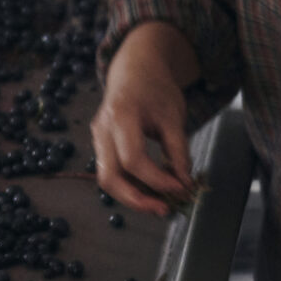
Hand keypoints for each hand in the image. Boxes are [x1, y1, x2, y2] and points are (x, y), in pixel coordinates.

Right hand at [92, 22, 197, 217]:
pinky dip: (130, 185)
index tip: (180, 188)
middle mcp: (102, 130)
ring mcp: (97, 138)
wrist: (133, 70)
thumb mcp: (173, 116)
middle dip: (136, 199)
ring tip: (159, 204)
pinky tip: (149, 190)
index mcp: (121, 116)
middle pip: (109, 177)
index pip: (133, 159)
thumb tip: (183, 183)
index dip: (157, 179)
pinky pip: (111, 171)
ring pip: (106, 179)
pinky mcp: (100, 145)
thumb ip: (178, 151)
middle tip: (163, 209)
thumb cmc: (155, 89)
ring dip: (132, 196)